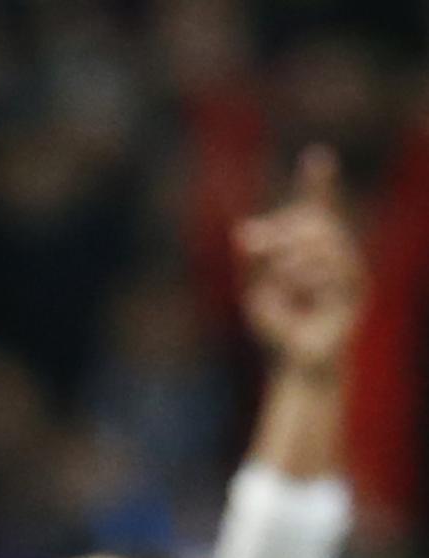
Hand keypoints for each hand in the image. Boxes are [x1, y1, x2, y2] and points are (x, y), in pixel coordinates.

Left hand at [235, 146, 363, 374]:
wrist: (295, 360)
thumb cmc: (277, 325)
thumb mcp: (254, 291)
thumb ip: (250, 263)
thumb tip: (242, 231)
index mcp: (311, 250)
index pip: (316, 208)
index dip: (317, 183)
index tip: (316, 157)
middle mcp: (335, 254)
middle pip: (314, 222)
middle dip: (282, 233)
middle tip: (257, 253)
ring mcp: (349, 270)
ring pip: (322, 242)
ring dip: (290, 261)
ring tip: (281, 284)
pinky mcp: (355, 290)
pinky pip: (331, 269)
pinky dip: (307, 280)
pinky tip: (301, 299)